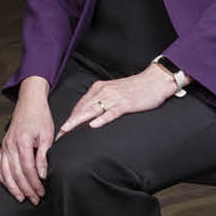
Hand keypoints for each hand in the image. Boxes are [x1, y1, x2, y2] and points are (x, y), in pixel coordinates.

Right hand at [0, 78, 56, 203]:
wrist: (29, 103)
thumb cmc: (40, 118)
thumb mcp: (47, 135)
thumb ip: (43, 156)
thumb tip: (42, 174)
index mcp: (22, 141)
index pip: (27, 168)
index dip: (34, 183)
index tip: (41, 192)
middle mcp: (10, 145)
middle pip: (16, 173)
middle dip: (26, 189)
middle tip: (35, 200)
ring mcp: (4, 146)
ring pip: (5, 172)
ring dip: (13, 187)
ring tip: (21, 198)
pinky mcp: (3, 146)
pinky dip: (2, 177)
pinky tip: (8, 185)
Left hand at [56, 65, 174, 135]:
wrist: (155, 80)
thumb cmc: (136, 88)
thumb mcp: (114, 91)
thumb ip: (102, 100)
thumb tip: (91, 113)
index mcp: (100, 88)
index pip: (80, 104)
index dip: (70, 117)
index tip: (61, 129)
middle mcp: (104, 92)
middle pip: (82, 108)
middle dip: (70, 122)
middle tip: (59, 134)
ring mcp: (114, 98)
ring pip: (92, 110)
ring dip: (78, 121)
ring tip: (68, 130)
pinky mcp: (126, 104)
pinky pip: (111, 112)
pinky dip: (102, 119)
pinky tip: (93, 125)